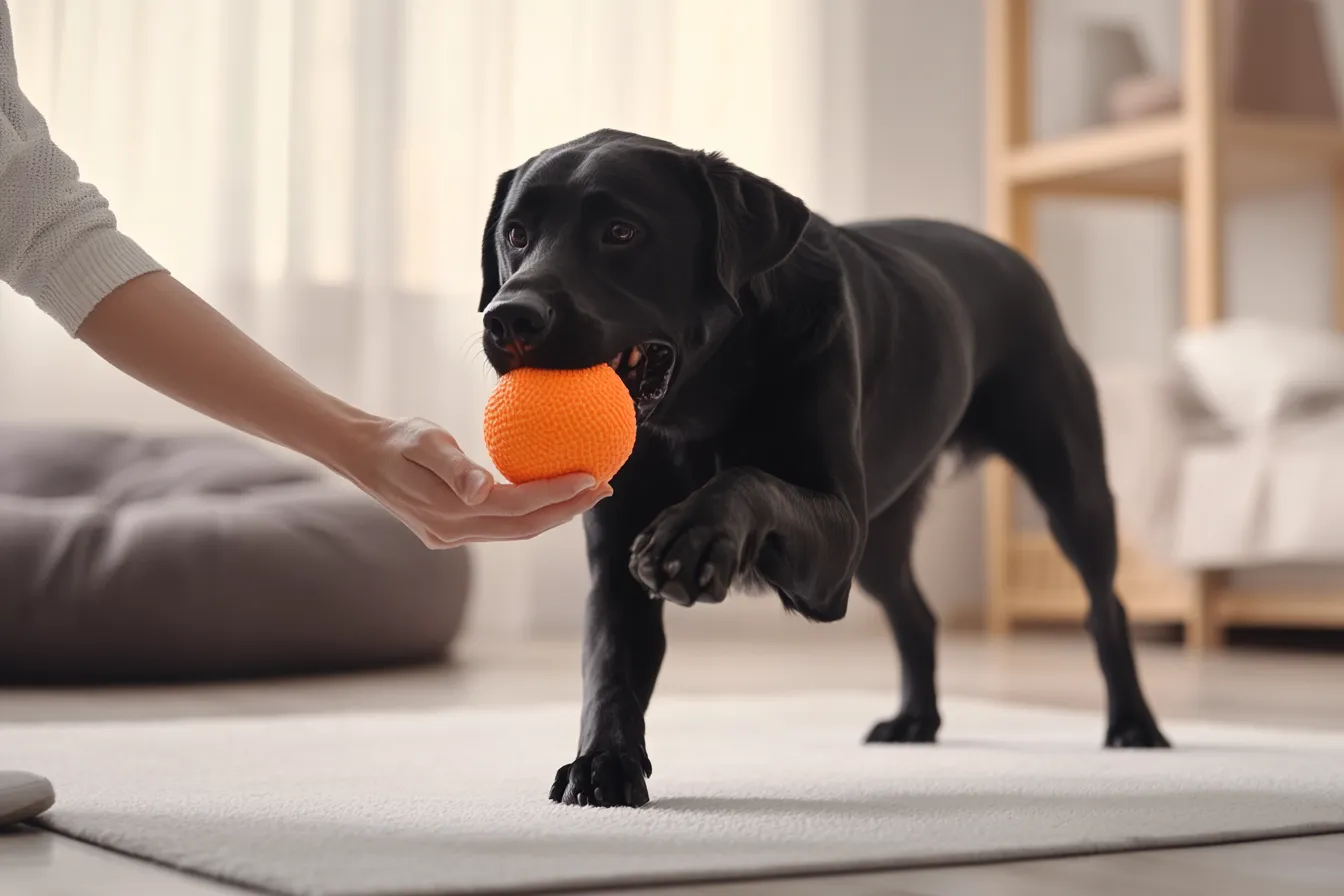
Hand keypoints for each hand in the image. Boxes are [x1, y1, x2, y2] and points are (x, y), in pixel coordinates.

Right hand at [342, 416, 610, 548]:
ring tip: (587, 491)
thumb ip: (452, 465)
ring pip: (515, 530)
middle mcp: (454, 531)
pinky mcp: (449, 534)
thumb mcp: (423, 440)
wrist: (360, 456)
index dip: (558, 495)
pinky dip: (529, 512)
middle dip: (568, 510)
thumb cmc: (396, 438)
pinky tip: (548, 491)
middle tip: (604, 487)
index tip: (592, 476)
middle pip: (525, 527)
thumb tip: (482, 488)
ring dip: (553, 514)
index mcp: (451, 510)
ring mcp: (450, 537)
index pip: (519, 506)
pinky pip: (500, 525)